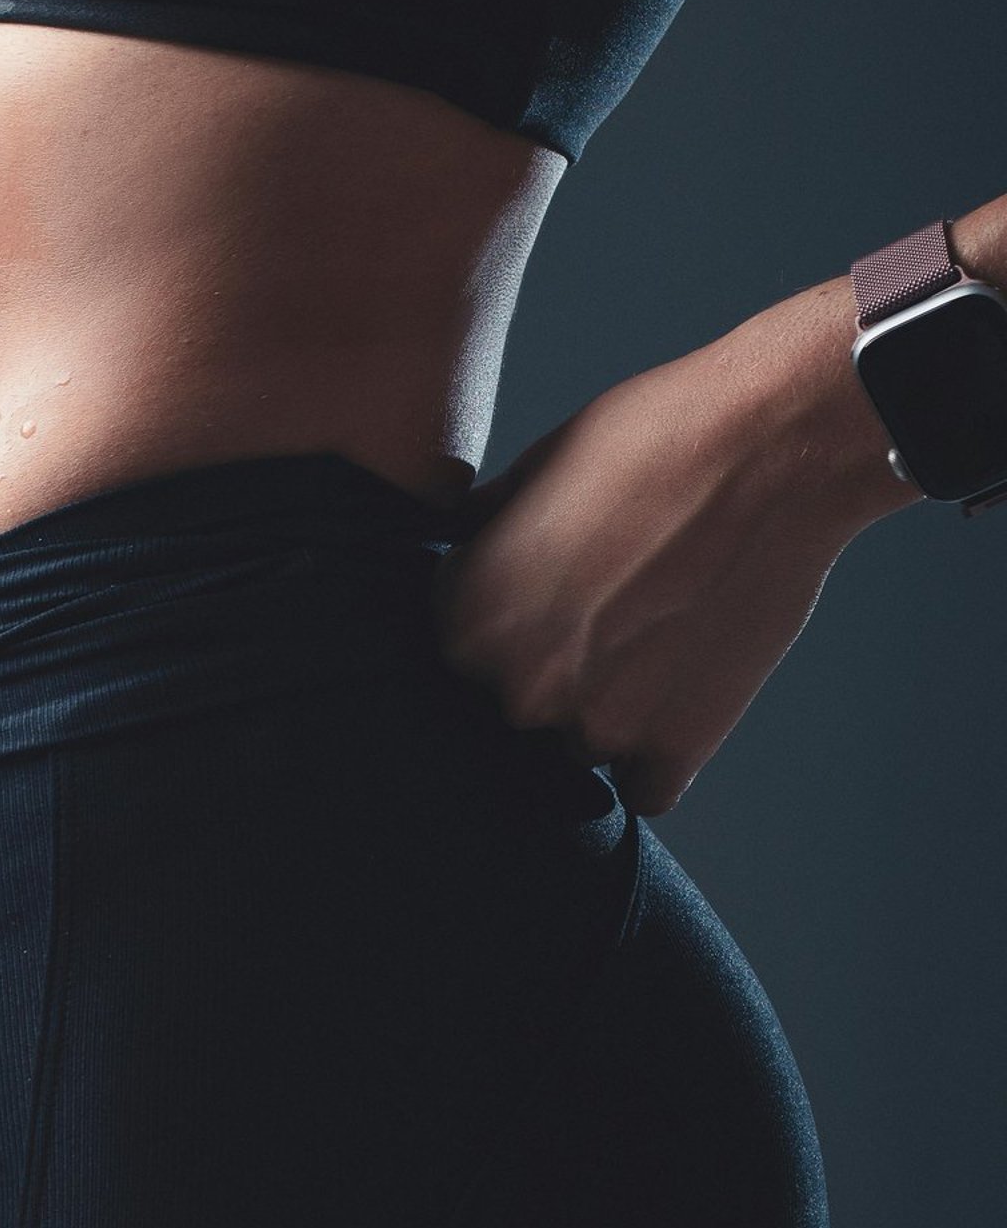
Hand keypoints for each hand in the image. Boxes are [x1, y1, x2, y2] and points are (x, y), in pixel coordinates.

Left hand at [431, 324, 891, 815]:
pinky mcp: (676, 749)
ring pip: (575, 745)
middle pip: (510, 704)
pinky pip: (643, 787)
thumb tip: (462, 547)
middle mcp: (519, 687)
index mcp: (467, 621)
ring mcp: (599, 726)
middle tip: (601, 611)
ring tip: (649, 637)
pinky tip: (674, 695)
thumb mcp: (533, 470)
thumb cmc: (653, 440)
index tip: (535, 595)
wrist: (774, 451)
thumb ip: (486, 537)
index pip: (453, 652)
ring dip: (601, 708)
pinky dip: (653, 755)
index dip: (495, 620)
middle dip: (545, 666)